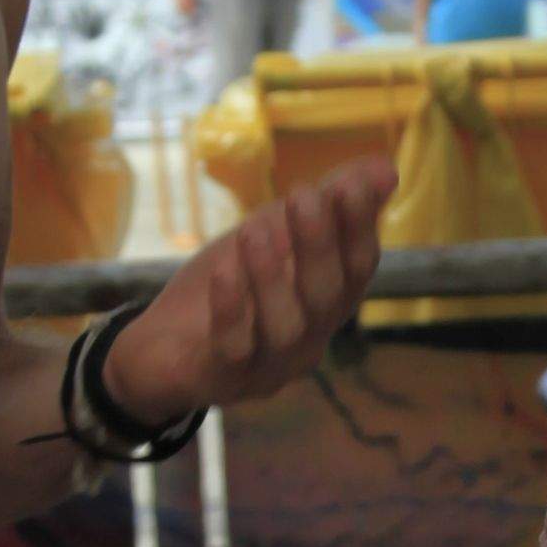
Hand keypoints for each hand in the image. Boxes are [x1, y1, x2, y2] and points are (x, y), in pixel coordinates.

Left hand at [111, 160, 394, 428]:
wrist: (161, 350)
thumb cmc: (229, 287)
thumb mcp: (275, 233)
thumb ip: (327, 205)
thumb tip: (385, 168)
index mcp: (327, 302)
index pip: (357, 267)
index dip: (359, 227)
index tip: (353, 183)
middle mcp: (309, 338)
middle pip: (327, 297)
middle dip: (318, 245)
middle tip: (303, 195)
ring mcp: (269, 364)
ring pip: (285, 328)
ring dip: (272, 277)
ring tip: (254, 229)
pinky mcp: (225, 378)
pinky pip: (234, 348)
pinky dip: (231, 309)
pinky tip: (222, 271)